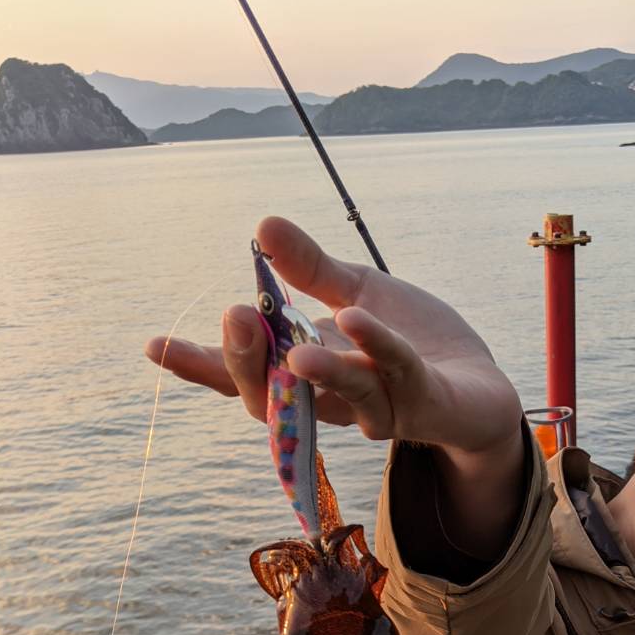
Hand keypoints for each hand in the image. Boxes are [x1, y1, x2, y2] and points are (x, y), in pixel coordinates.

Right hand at [145, 215, 523, 456]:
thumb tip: (262, 224)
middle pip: (276, 400)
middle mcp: (333, 402)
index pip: (245, 376)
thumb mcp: (357, 293)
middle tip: (233, 319)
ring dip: (316, 372)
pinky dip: (375, 348)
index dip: (201, 365)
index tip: (154, 346)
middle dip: (250, 364)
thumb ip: (311, 269)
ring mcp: (378, 410)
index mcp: (307, 375)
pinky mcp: (423, 405)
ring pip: (338, 399)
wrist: (480, 386)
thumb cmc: (414, 344)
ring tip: (293, 349)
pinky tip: (354, 318)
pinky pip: (396, 375)